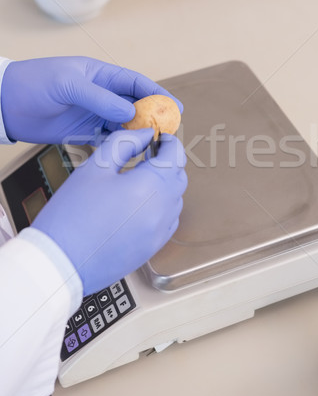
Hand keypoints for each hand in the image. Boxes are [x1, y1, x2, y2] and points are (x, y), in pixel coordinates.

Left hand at [1, 56, 181, 143]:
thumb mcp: (68, 85)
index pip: (135, 83)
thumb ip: (99, 98)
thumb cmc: (34, 84)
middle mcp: (101, 94)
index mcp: (100, 75)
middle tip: (170, 131)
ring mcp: (93, 114)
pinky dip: (121, 145)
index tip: (175, 106)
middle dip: (153, 117)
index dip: (157, 94)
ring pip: (124, 124)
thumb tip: (130, 111)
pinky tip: (132, 154)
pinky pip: (109, 139)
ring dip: (139, 133)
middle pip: (135, 105)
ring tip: (155, 146)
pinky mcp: (83, 132)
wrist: (6, 104)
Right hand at [32, 129, 186, 294]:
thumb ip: (123, 144)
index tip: (161, 138)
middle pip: (179, 177)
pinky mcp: (152, 247)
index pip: (176, 156)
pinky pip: (168, 221)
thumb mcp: (95, 168)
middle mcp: (162, 210)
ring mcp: (160, 232)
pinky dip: (161, 207)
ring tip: (139, 180)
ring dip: (164, 185)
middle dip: (168, 163)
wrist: (60, 261)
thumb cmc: (73, 216)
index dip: (170, 143)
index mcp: (151, 186)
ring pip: (175, 200)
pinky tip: (139, 204)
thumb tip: (144, 135)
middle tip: (148, 155)